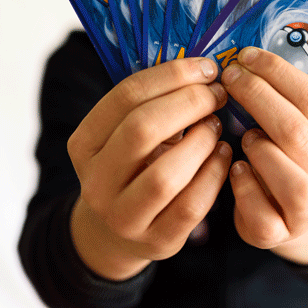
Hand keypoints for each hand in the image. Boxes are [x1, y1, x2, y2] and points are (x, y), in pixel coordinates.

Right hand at [68, 57, 231, 279]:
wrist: (118, 231)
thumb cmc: (133, 166)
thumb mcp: (127, 133)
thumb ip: (153, 102)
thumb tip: (204, 66)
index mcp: (84, 144)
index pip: (125, 96)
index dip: (172, 75)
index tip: (207, 67)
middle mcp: (96, 182)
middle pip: (142, 130)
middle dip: (189, 103)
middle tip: (217, 95)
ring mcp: (123, 217)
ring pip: (166, 174)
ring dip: (201, 141)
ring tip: (217, 126)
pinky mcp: (157, 242)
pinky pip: (191, 206)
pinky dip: (214, 175)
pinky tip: (224, 155)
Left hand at [222, 47, 307, 264]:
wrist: (288, 218)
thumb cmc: (287, 163)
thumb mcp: (299, 134)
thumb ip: (286, 103)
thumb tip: (249, 56)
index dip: (278, 74)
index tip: (247, 56)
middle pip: (298, 133)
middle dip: (258, 97)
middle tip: (230, 79)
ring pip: (293, 181)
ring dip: (261, 150)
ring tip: (244, 136)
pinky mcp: (278, 236)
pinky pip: (262, 213)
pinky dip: (244, 185)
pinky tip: (235, 168)